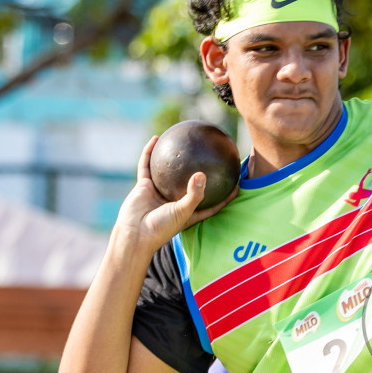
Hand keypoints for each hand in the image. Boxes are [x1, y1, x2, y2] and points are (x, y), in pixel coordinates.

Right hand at [113, 136, 235, 250]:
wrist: (134, 234)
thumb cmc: (161, 228)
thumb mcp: (183, 212)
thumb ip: (194, 194)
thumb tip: (202, 174)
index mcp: (189, 211)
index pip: (212, 203)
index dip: (225, 195)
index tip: (237, 183)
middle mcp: (175, 200)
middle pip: (192, 183)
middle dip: (202, 171)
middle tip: (214, 155)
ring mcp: (159, 192)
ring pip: (168, 171)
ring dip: (174, 157)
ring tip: (184, 140)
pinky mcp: (144, 185)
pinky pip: (147, 165)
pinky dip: (150, 152)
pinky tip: (156, 138)